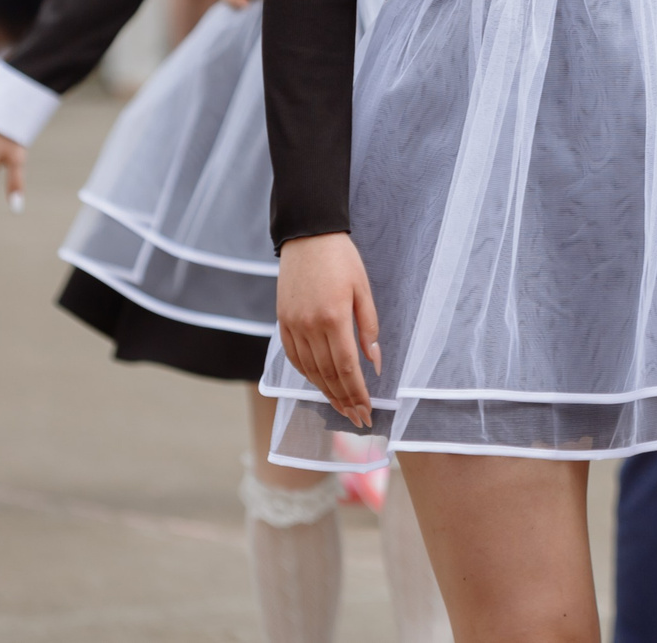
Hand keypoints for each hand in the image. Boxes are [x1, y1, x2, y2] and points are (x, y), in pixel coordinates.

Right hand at [277, 233, 380, 428]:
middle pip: (327, 375)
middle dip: (344, 401)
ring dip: (326, 392)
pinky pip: (293, 357)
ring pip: (309, 370)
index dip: (357, 393)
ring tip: (341, 408)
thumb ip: (368, 327)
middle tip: (358, 419)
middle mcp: (309, 326)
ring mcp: (292, 325)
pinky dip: (307, 374)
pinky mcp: (282, 321)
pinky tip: (319, 384)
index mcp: (334, 318)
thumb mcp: (364, 290)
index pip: (346, 368)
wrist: (307, 236)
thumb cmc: (342, 259)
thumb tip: (374, 362)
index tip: (367, 411)